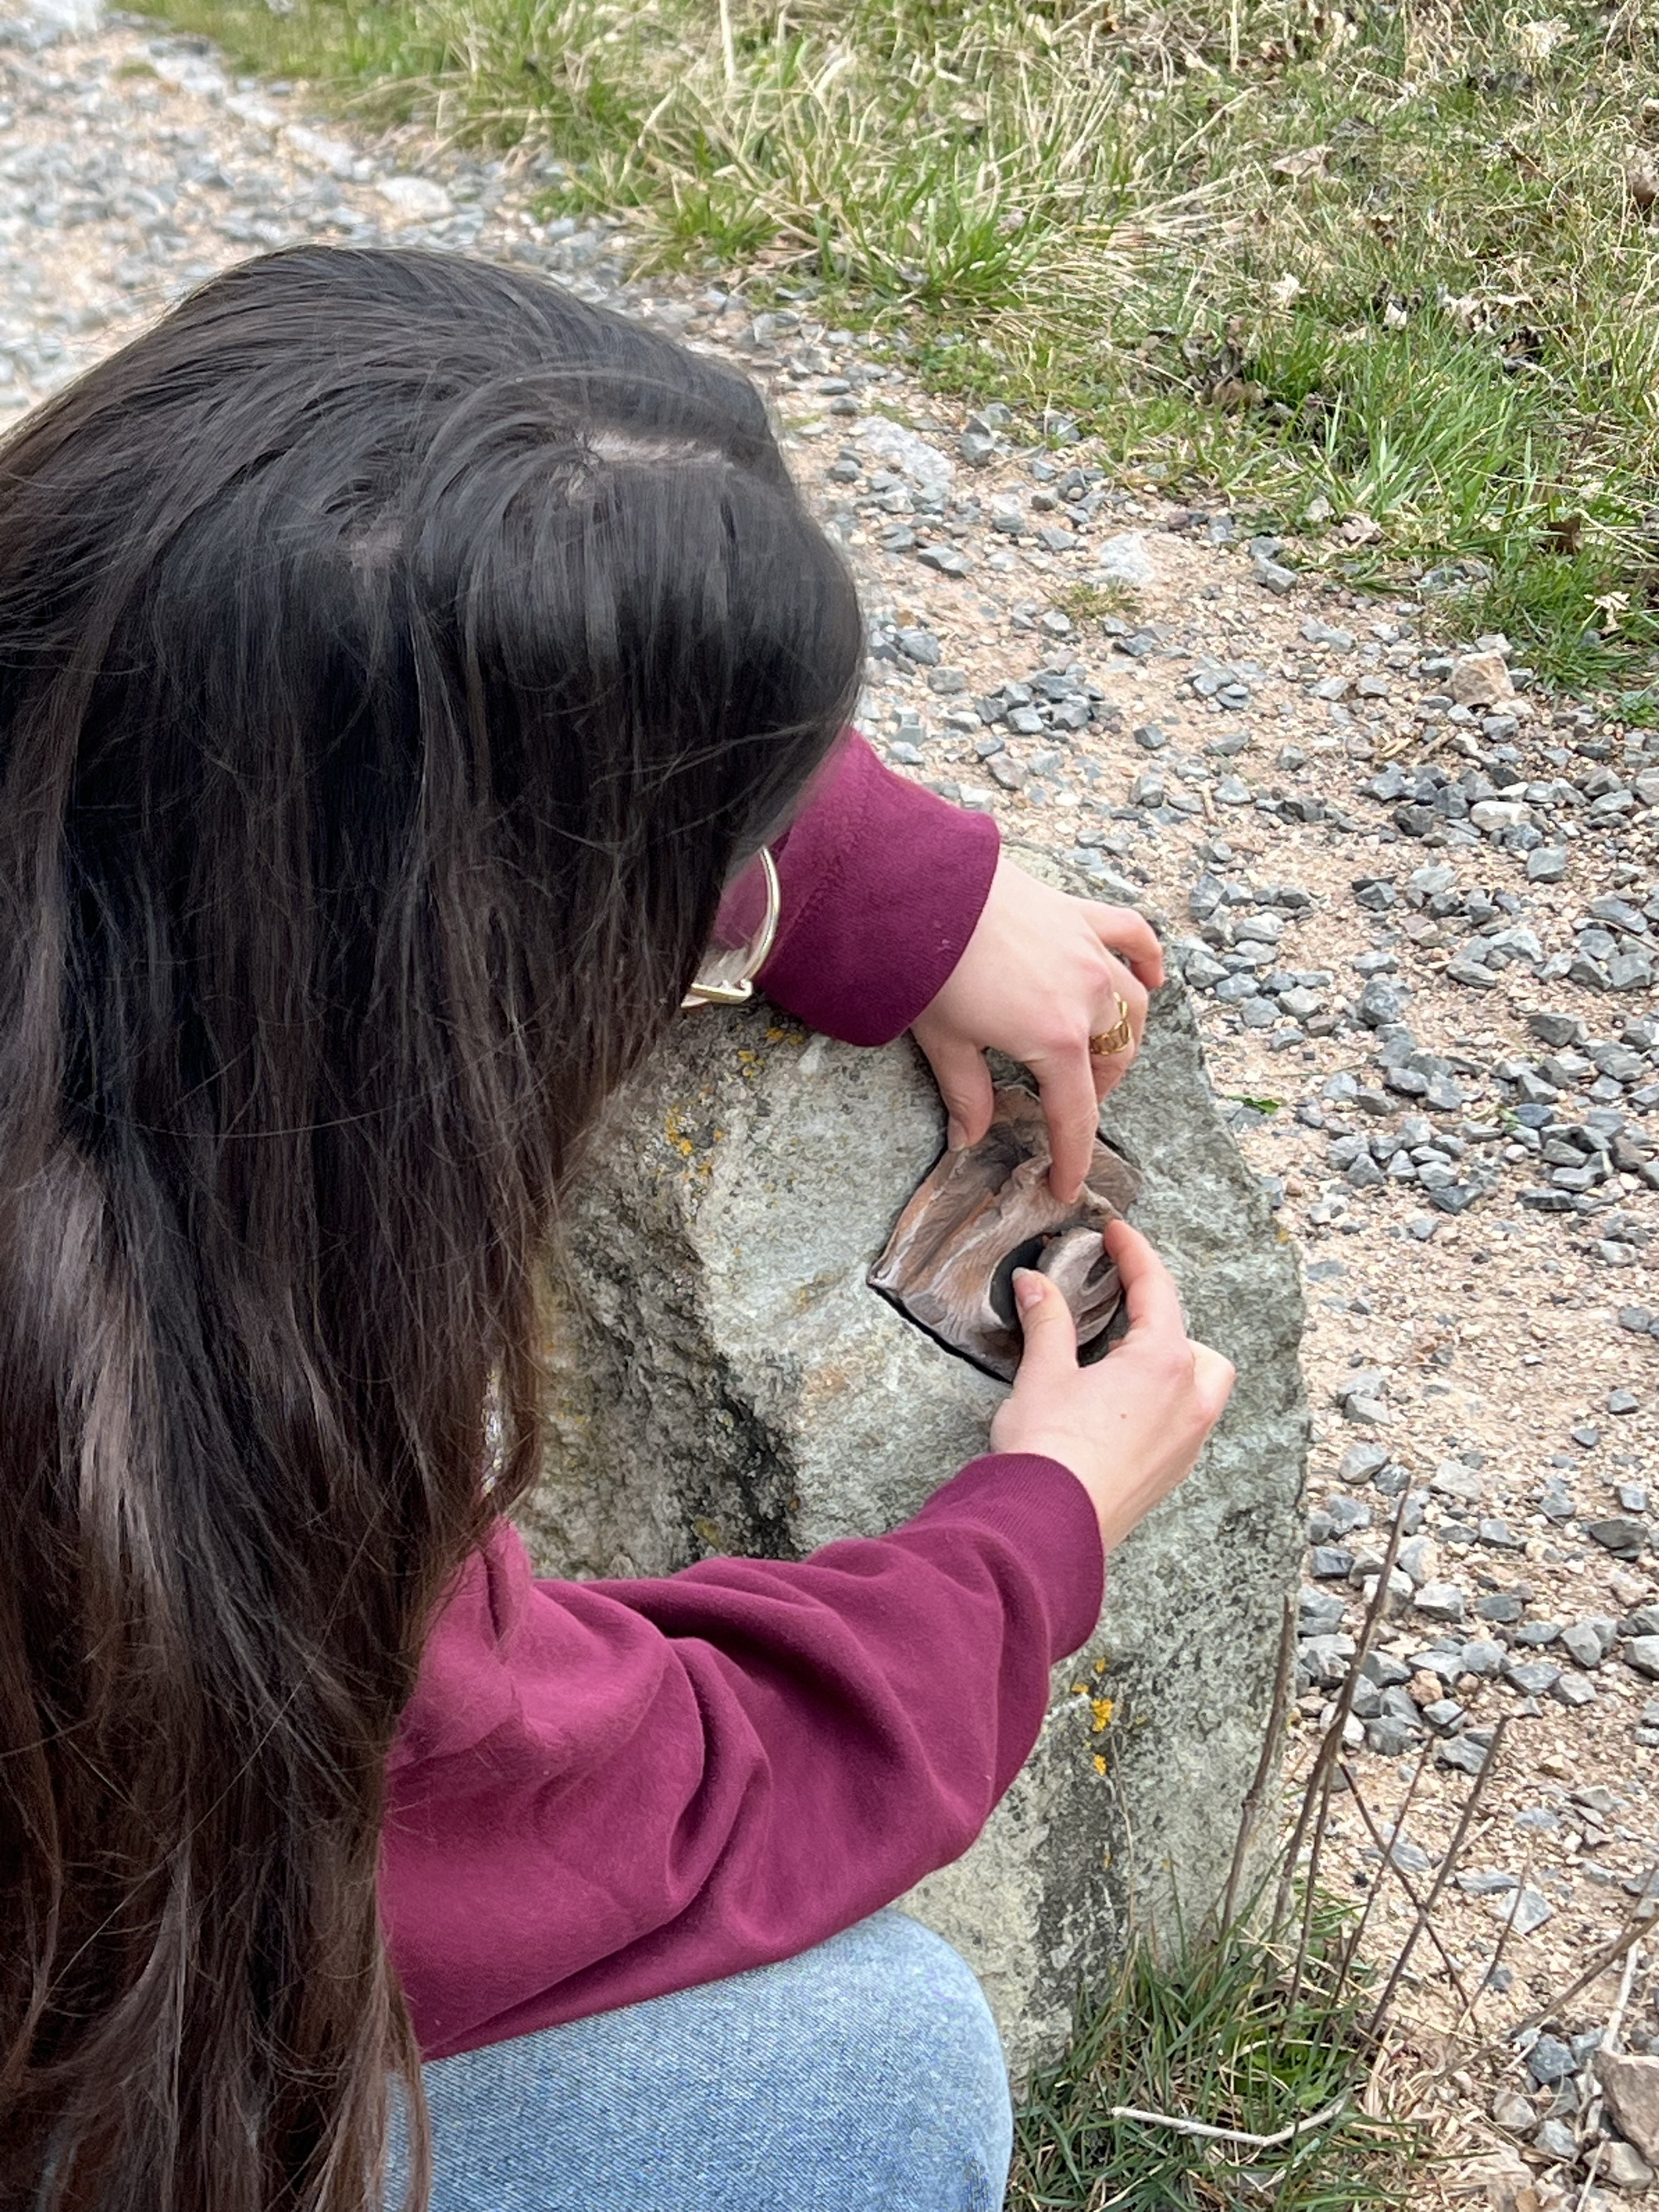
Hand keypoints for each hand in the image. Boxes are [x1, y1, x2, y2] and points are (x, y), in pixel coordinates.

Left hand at [909, 854, 1163, 1203]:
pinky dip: (1147, 960)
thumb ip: (966, 1093)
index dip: (1074, 1157)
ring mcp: (1090, 952)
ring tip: (1100, 1051)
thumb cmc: (928, 965)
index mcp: (1055, 1040)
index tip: (1068, 1187)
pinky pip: (1133, 937)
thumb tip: (968, 1138)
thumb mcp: (944, 1041)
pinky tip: (1151, 979)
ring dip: (1123, 1035)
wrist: (923, 887)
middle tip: (1064, 1103)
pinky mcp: (1080, 914)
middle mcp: (1087, 998)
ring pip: (1132, 1005)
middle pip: (1114, 1058)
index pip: (1075, 1114)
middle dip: (1096, 1089)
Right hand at [989, 1221, 1233, 1553]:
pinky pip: (1186, 1424)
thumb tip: (1035, 1282)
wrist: (1047, 1529)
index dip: (1135, 1253)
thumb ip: (1047, 1321)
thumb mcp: (1043, 1374)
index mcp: (1163, 1363)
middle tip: (1118, 1309)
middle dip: (1163, 1321)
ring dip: (1173, 1365)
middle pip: (1195, 1343)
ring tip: (1123, 1362)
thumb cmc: (1049, 1451)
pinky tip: (1122, 1410)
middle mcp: (1189, 1402)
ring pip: (1202, 1386)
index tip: (1117, 1232)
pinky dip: (1165, 1403)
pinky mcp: (1171, 1475)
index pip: (1157, 1290)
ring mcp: (1186, 1443)